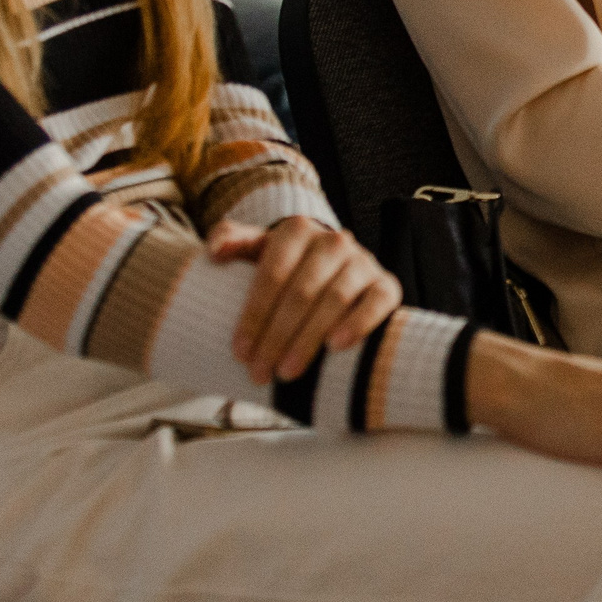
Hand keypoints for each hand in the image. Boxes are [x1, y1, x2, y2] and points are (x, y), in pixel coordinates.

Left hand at [210, 216, 400, 384]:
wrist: (335, 269)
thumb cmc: (287, 266)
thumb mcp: (258, 250)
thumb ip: (233, 241)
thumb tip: (214, 252)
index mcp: (296, 229)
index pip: (271, 274)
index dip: (254, 315)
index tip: (240, 353)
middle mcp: (333, 240)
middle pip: (301, 292)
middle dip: (276, 337)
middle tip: (259, 372)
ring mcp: (363, 261)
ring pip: (335, 299)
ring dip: (308, 339)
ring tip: (287, 372)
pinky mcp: (387, 284)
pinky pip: (376, 302)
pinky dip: (358, 323)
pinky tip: (335, 347)